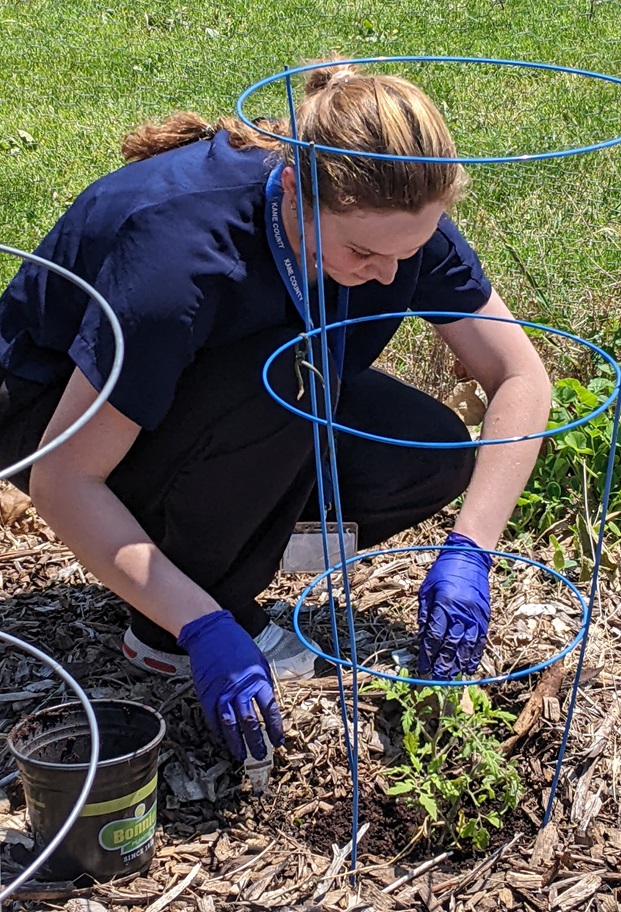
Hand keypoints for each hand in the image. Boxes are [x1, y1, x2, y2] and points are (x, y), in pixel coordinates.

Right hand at [177, 611, 283, 760]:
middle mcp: (240, 689)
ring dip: (236, 743)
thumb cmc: (238, 645)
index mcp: (258, 680)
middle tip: (260, 755)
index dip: (274, 729)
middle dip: (256, 742)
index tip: (278, 741)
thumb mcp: (258, 661)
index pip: (270, 711)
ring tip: (241, 756)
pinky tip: (224, 742)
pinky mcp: (207, 695)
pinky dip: (219, 733)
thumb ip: (263, 684)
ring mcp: (222, 693)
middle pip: (250, 722)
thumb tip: (268, 705)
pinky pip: (213, 719)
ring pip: (230, 725)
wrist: (212, 633)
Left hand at [417, 532, 491, 678]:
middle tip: (436, 677)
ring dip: (458, 663)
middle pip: (450, 644)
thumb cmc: (444, 572)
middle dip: (442, 663)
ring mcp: (474, 615)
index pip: (435, 636)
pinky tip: (469, 667)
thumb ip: (425, 614)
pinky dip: (474, 655)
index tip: (423, 666)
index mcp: (443, 604)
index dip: (428, 654)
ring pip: (466, 646)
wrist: (470, 557)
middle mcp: (460, 612)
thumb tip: (422, 638)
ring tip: (451, 676)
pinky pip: (480, 640)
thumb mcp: (427, 590)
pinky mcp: (484, 616)